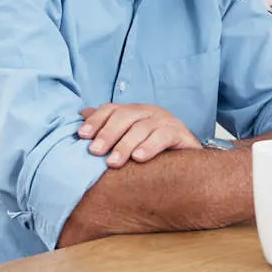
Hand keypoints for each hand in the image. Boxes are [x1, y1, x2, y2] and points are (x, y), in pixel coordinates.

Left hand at [78, 103, 201, 167]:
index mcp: (134, 111)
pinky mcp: (181, 134)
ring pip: (142, 128)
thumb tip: (81, 114)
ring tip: (113, 162)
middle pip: (125, 116)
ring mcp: (166, 120)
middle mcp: (149, 112)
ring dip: (125, 145)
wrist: (190, 162)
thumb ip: (108, 127)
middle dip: (108, 134)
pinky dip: (150, 146)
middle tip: (95, 152)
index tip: (81, 135)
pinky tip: (139, 158)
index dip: (95, 120)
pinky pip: (164, 136)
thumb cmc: (154, 151)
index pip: (111, 109)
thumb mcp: (129, 139)